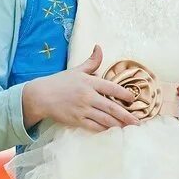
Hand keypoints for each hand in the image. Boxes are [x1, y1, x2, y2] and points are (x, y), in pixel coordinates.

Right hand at [21, 45, 140, 132]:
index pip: (111, 88)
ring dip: (118, 124)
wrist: (40, 96)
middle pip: (111, 107)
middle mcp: (87, 96)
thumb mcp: (77, 70)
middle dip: (126, 115)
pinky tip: (113, 131)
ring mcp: (82, 109)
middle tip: (138, 122)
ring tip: (129, 128)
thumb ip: (92, 61)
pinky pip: (94, 126)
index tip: (134, 99)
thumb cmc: (60, 82)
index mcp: (89, 82)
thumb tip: (99, 47)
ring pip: (104, 119)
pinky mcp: (76, 120)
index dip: (124, 94)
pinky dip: (104, 129)